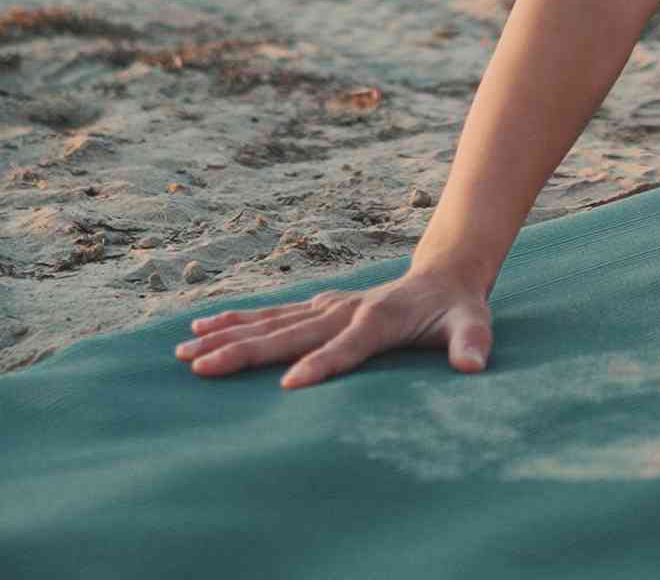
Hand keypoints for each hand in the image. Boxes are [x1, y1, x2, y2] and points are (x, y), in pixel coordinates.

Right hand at [171, 267, 492, 387]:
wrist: (444, 273)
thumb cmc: (458, 308)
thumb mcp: (474, 324)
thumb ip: (473, 343)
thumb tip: (475, 365)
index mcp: (378, 320)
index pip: (346, 347)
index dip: (321, 365)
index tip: (290, 386)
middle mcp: (343, 310)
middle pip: (288, 334)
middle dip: (244, 351)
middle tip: (200, 367)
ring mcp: (326, 307)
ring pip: (269, 323)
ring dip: (226, 336)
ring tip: (184, 349)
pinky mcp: (317, 308)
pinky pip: (270, 316)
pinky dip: (235, 321)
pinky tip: (202, 328)